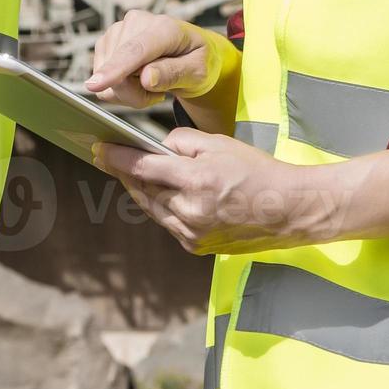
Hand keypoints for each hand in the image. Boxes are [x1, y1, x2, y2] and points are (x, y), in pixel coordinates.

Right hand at [85, 10, 229, 108]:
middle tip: (160, 92)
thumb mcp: (197, 72)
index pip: (136, 50)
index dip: (116, 68)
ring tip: (151, 83)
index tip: (96, 85)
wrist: (189, 54)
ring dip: (128, 92)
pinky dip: (119, 88)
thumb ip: (173, 73)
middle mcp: (137, 22)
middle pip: (119, 71)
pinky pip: (102, 80)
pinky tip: (136, 80)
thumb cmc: (196, 60)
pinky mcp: (106, 43)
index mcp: (164, 27)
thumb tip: (146, 78)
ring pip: (107, 78)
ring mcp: (118, 31)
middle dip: (135, 93)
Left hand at [97, 129, 339, 255]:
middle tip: (110, 158)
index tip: (99, 149)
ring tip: (130, 174)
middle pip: (143, 189)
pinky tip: (159, 194)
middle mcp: (190, 211)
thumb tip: (156, 148)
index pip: (144, 167)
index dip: (117, 158)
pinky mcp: (196, 246)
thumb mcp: (220, 143)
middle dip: (126, 173)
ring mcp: (192, 233)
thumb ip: (182, 142)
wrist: (289, 210)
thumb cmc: (257, 172)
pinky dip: (162, 208)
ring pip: (152, 209)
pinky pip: (168, 223)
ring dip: (141, 191)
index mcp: (197, 180)